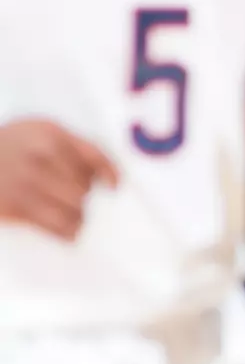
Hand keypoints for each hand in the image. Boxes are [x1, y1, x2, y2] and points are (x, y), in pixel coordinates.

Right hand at [0, 119, 118, 240]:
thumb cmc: (11, 146)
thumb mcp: (38, 131)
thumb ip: (74, 146)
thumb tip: (111, 180)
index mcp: (50, 134)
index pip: (94, 157)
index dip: (109, 174)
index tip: (115, 187)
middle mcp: (39, 157)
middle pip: (85, 188)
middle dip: (86, 197)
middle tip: (80, 201)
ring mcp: (25, 182)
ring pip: (75, 210)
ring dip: (80, 217)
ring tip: (77, 219)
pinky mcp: (14, 207)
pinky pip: (57, 227)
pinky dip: (68, 232)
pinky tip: (68, 231)